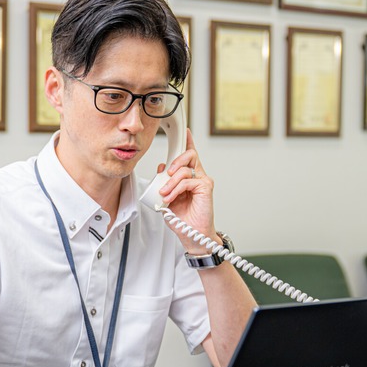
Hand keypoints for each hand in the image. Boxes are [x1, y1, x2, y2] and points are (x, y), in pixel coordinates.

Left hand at [157, 129, 217, 252]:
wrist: (192, 234)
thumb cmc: (182, 218)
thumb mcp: (167, 198)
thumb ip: (164, 183)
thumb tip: (161, 168)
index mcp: (189, 177)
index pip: (189, 156)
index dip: (188, 142)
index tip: (185, 131)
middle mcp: (198, 176)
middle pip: (189, 155)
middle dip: (175, 159)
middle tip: (166, 173)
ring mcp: (203, 181)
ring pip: (186, 168)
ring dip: (171, 181)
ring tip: (165, 193)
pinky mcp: (206, 187)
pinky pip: (188, 181)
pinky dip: (176, 189)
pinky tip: (171, 197)